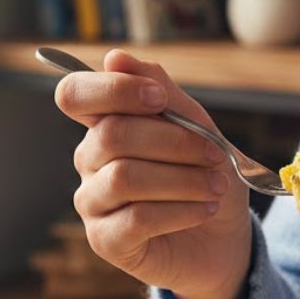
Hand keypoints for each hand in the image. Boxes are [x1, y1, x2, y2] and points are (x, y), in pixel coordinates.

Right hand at [54, 50, 251, 298]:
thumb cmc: (207, 177)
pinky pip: (135, 218)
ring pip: (123, 177)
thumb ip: (162, 92)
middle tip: (215, 156)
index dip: (113, 90)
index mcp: (104, 125)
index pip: (75, 95)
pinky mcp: (105, 240)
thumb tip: (114, 57)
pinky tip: (204, 211)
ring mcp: (93, 202)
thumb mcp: (198, 127)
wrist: (224, 239)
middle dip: (172, 141)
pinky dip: (180, 211)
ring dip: (182, 180)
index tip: (159, 99)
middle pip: (111, 135)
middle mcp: (89, 161)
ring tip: (216, 187)